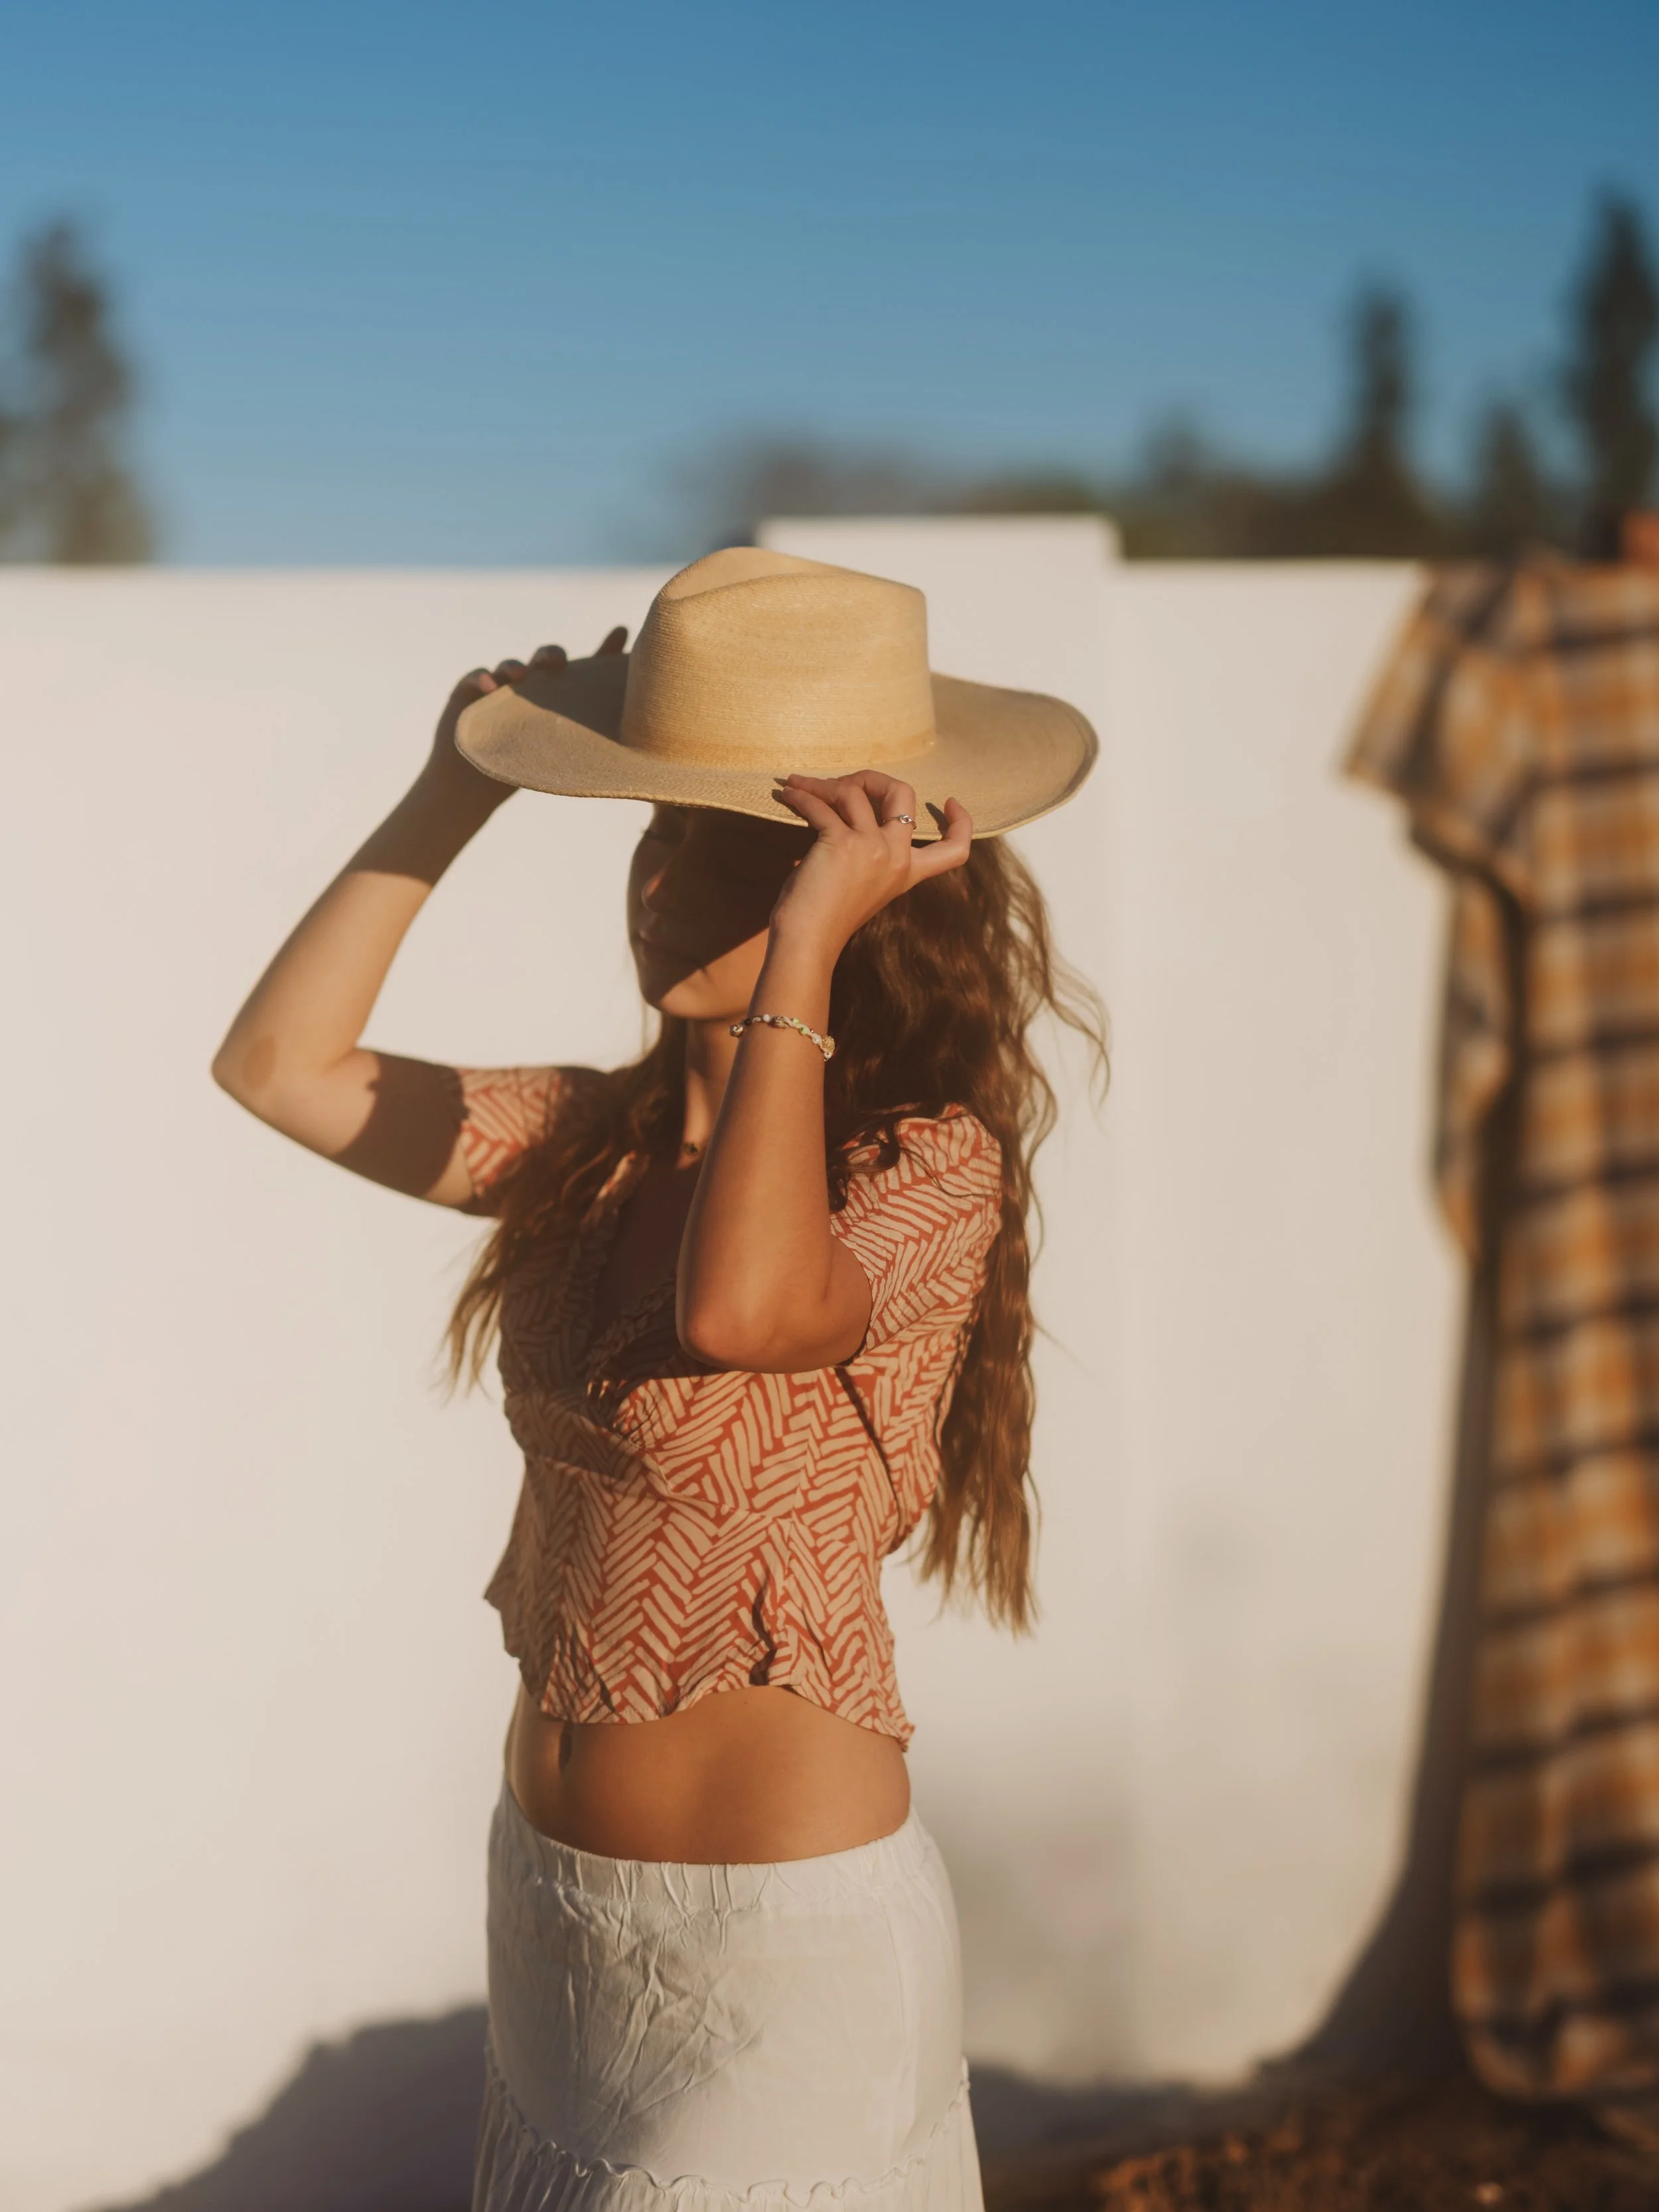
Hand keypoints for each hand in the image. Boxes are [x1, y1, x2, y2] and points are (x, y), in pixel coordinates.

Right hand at [424, 627, 628, 801]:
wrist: (475, 784)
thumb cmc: (521, 767)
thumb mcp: (561, 758)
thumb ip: (592, 744)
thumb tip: (638, 754)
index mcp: (557, 697)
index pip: (584, 670)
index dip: (603, 650)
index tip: (623, 631)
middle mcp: (532, 685)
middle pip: (546, 661)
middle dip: (552, 656)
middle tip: (560, 661)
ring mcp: (500, 686)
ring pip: (509, 667)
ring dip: (515, 667)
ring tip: (521, 675)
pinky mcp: (468, 694)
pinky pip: (473, 679)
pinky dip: (481, 678)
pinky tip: (489, 686)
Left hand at [770, 770, 971, 955]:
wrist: (808, 943)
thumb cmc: (826, 918)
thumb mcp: (863, 883)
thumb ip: (870, 854)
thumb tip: (843, 806)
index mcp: (907, 872)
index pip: (955, 849)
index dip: (961, 821)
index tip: (948, 801)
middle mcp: (897, 857)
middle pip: (904, 794)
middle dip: (872, 779)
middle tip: (844, 783)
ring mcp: (873, 848)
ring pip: (856, 792)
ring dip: (823, 785)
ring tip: (800, 786)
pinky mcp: (843, 843)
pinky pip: (821, 806)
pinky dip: (802, 796)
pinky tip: (789, 794)